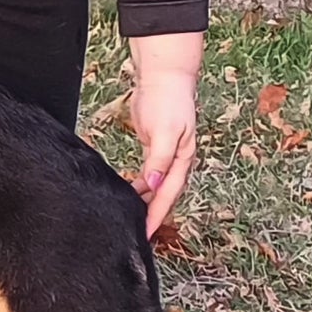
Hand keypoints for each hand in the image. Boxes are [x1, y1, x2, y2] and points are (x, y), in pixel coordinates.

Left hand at [127, 33, 203, 238]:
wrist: (164, 78)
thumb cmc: (169, 101)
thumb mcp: (165, 132)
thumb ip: (159, 159)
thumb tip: (153, 184)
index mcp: (182, 160)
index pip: (169, 195)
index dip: (157, 216)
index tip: (145, 233)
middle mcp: (175, 160)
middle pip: (164, 195)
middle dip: (153, 215)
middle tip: (138, 234)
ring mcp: (165, 154)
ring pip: (156, 186)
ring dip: (146, 202)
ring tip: (132, 218)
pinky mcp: (153, 147)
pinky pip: (147, 173)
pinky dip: (140, 185)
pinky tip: (130, 192)